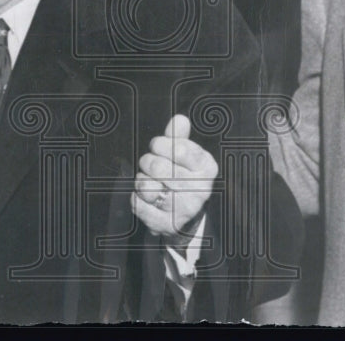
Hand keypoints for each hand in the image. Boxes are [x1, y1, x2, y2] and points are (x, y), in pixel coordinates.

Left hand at [132, 115, 217, 244]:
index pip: (180, 149)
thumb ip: (179, 137)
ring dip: (141, 180)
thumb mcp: (185, 155)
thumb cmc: (182, 176)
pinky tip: (146, 198)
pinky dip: (136, 198)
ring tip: (149, 181)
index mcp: (207, 168)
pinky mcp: (166, 225)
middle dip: (147, 162)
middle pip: (158, 167)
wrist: (186, 216)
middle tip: (149, 164)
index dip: (160, 144)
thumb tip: (180, 119)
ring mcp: (184, 210)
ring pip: (145, 186)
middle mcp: (200, 190)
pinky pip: (138, 204)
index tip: (156, 146)